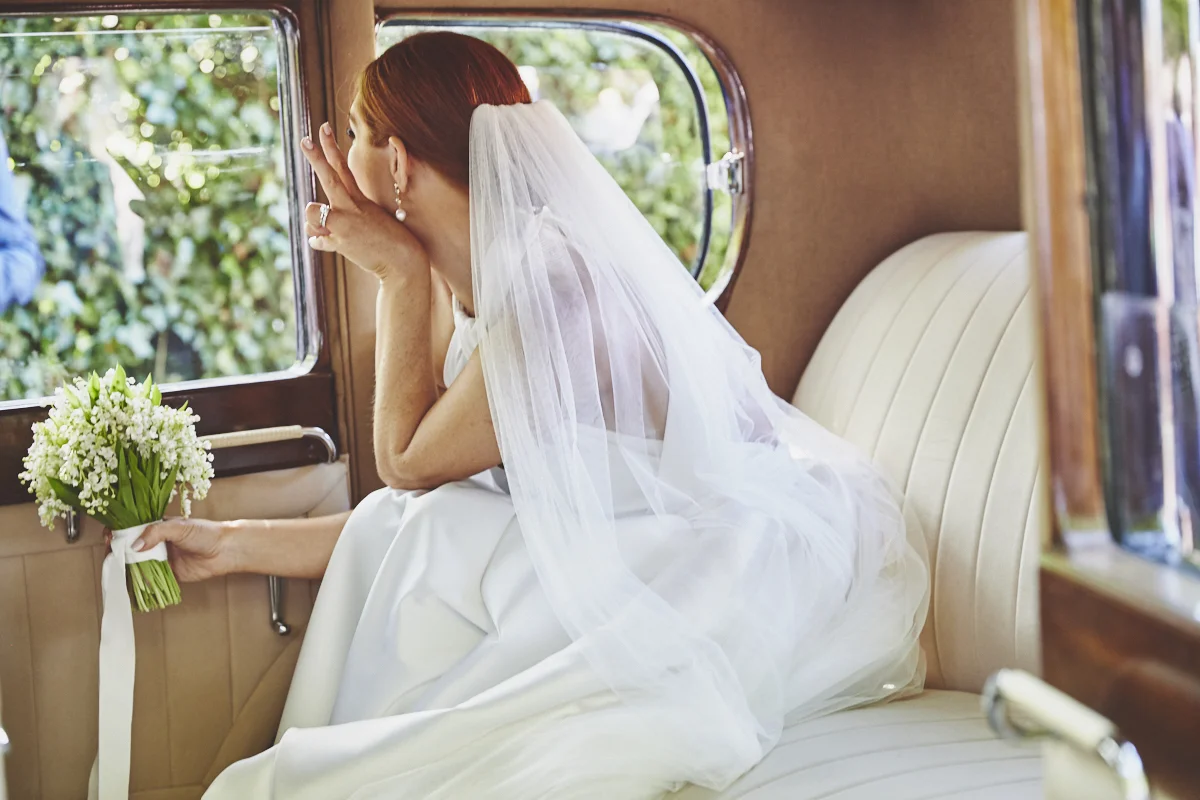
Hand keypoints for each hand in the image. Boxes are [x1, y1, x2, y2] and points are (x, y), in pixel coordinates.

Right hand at [105, 518, 234, 582]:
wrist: (225, 551)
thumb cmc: (206, 533)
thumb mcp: (179, 527)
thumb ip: (156, 533)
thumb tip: (135, 545)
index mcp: (156, 526)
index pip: (130, 528)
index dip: (117, 533)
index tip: (110, 539)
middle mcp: (155, 542)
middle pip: (129, 548)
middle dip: (117, 553)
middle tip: (111, 559)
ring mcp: (159, 558)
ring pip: (135, 565)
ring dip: (125, 570)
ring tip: (116, 574)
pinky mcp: (166, 574)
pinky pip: (148, 580)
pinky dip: (138, 584)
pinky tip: (129, 587)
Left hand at [302, 122, 426, 279]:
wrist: (404, 263)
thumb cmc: (390, 242)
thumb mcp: (371, 221)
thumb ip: (343, 216)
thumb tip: (316, 218)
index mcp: (360, 199)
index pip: (343, 168)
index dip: (331, 147)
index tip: (323, 128)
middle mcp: (351, 207)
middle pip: (329, 176)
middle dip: (315, 157)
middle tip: (304, 140)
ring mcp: (345, 223)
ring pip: (311, 212)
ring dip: (314, 223)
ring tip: (331, 232)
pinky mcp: (341, 241)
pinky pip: (315, 239)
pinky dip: (320, 242)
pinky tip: (332, 244)